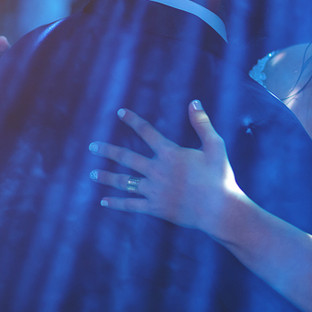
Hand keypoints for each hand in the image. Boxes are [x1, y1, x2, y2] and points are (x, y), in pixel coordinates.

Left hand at [89, 101, 243, 236]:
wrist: (219, 209)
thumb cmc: (220, 176)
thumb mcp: (215, 146)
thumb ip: (202, 124)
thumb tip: (194, 102)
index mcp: (170, 153)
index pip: (147, 132)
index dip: (132, 121)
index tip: (119, 113)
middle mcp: (157, 170)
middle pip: (127, 157)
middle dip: (108, 151)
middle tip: (92, 147)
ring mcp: (154, 190)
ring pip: (124, 182)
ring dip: (107, 177)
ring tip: (92, 174)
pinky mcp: (155, 208)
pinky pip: (130, 205)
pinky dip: (116, 203)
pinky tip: (103, 201)